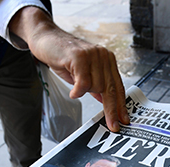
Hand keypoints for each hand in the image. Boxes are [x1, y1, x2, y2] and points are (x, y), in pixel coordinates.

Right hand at [9, 7, 128, 131]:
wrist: (45, 37)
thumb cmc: (63, 56)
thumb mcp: (82, 73)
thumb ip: (95, 85)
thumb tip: (105, 101)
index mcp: (107, 60)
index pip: (118, 86)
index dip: (121, 105)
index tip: (123, 120)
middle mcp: (103, 56)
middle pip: (111, 89)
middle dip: (112, 110)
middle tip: (112, 125)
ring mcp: (92, 55)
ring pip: (96, 86)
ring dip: (84, 91)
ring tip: (75, 85)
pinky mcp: (80, 56)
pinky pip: (84, 83)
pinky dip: (78, 91)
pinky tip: (73, 92)